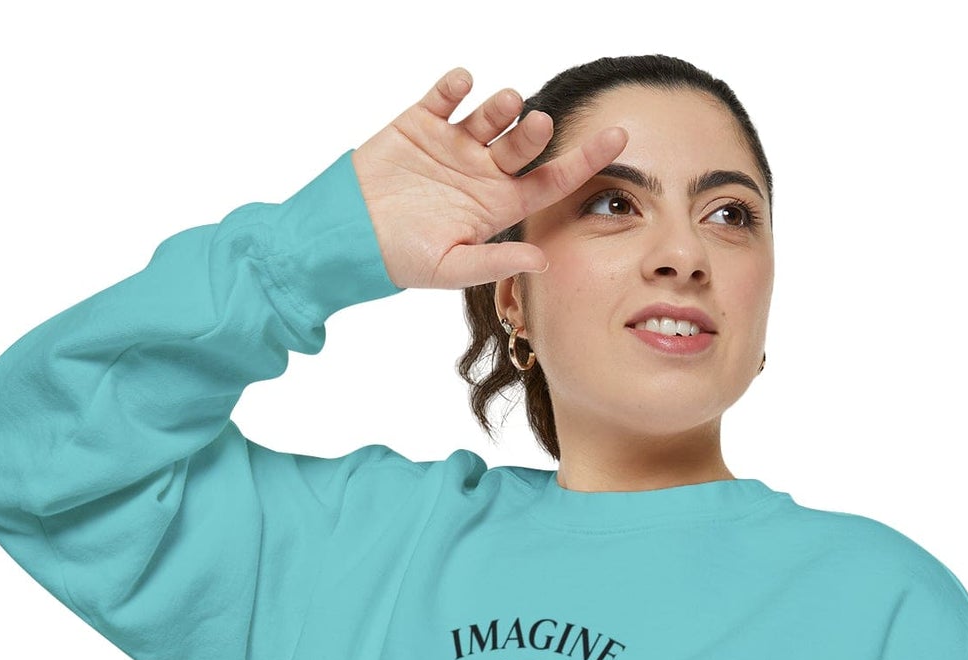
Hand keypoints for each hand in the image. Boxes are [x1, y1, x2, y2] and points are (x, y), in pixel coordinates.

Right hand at [350, 67, 627, 291]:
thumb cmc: (401, 258)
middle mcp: (482, 171)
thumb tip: (544, 259)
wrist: (348, 235)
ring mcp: (453, 144)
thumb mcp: (452, 268)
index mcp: (497, 205)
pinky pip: (444, 96)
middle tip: (536, 124)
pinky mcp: (421, 122)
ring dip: (501, 106)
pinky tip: (461, 84)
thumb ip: (496, 261)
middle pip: (522, 144)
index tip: (619, 139)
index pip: (551, 180)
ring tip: (505, 104)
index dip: (585, 160)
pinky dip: (455, 85)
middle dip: (533, 133)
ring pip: (489, 115)